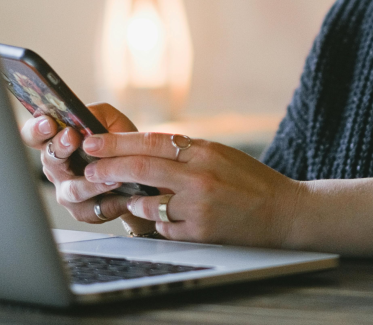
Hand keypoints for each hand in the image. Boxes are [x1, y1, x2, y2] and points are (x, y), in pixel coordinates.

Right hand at [17, 103, 154, 233]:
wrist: (139, 172)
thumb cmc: (119, 143)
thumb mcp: (111, 120)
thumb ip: (97, 113)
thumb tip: (83, 115)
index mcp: (57, 142)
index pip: (34, 135)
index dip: (36, 129)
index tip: (48, 122)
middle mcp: (56, 168)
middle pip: (49, 160)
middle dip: (60, 147)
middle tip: (72, 137)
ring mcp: (66, 191)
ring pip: (72, 190)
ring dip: (92, 182)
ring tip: (112, 176)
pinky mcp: (82, 211)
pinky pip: (94, 209)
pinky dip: (112, 202)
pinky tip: (125, 197)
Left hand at [80, 132, 302, 246]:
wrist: (284, 211)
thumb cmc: (251, 181)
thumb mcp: (220, 154)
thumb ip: (186, 152)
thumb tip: (144, 149)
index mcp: (204, 150)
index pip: (151, 141)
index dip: (117, 142)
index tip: (93, 142)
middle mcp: (199, 176)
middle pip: (141, 168)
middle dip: (108, 168)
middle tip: (88, 169)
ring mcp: (198, 206)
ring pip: (147, 203)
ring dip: (134, 201)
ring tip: (131, 199)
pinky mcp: (200, 232)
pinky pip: (163, 227)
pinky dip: (159, 223)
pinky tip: (167, 218)